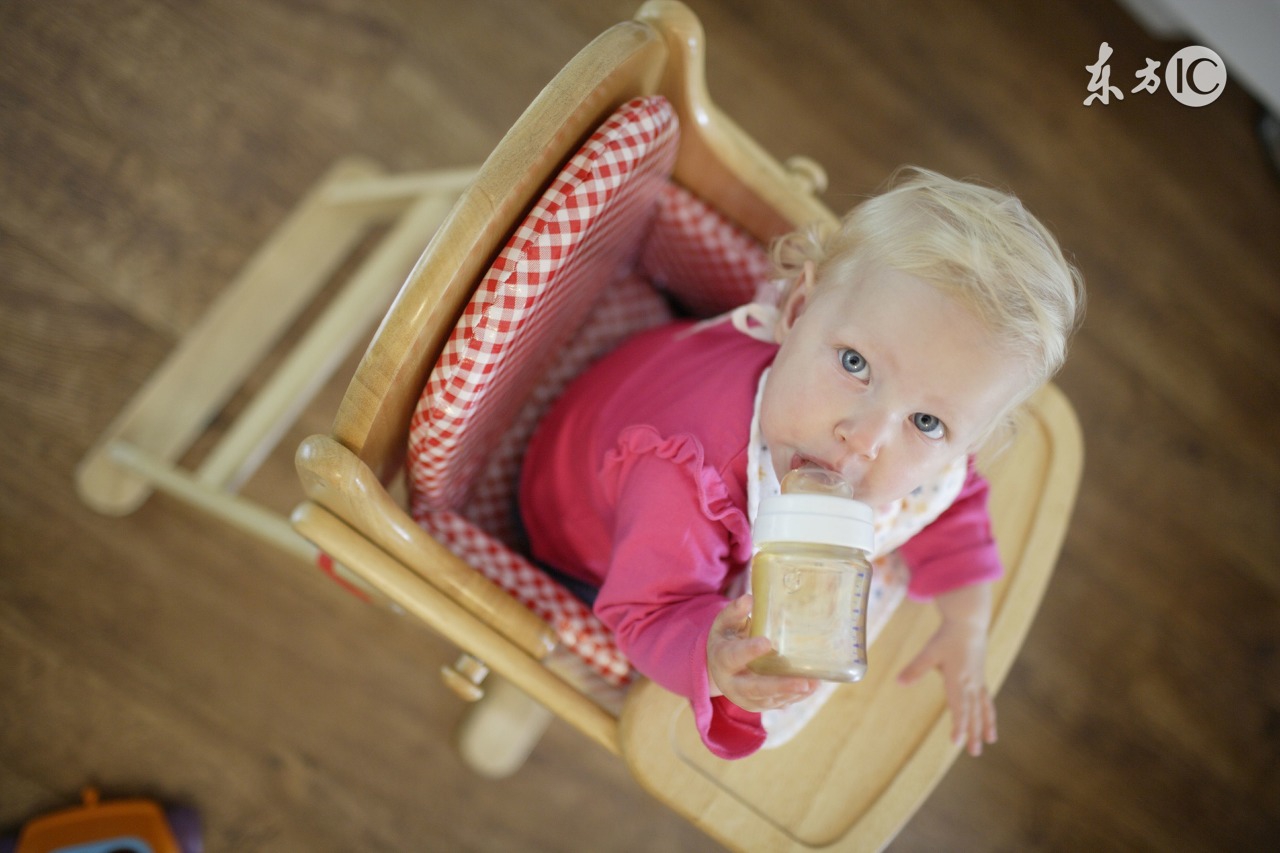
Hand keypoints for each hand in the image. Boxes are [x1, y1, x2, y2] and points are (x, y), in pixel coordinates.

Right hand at [707, 594, 818, 711]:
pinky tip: (812, 686)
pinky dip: (796, 696)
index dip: (750, 651)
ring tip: (814, 683)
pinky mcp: (759, 704)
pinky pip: (778, 703)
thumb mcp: (724, 624)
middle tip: (802, 682)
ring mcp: (746, 698)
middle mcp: (732, 684)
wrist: (720, 668)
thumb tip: (749, 599)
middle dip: (780, 686)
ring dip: (793, 692)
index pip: (734, 656)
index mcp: (722, 660)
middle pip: (755, 688)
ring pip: (770, 699)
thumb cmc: (726, 640)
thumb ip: (735, 612)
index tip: (767, 642)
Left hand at [898, 615, 996, 755]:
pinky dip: (988, 712)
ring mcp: (978, 681)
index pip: (959, 706)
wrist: (969, 622)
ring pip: (983, 707)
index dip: (959, 725)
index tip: (957, 741)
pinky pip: (986, 699)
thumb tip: (899, 682)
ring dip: (985, 725)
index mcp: (958, 678)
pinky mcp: (980, 677)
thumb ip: (915, 669)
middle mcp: (971, 682)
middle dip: (973, 732)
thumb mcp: (929, 652)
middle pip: (973, 712)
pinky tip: (989, 722)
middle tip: (974, 753)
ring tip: (990, 741)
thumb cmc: (947, 637)